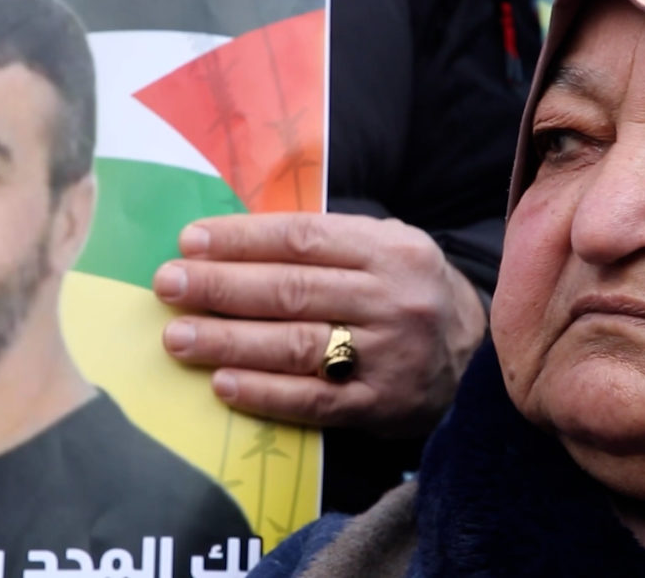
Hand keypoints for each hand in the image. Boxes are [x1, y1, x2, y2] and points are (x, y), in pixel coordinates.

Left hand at [151, 213, 487, 436]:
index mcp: (390, 249)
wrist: (476, 356)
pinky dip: (265, 393)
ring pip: (298, 345)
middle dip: (222, 286)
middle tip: (168, 284)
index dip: (243, 239)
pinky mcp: (381, 406)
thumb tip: (232, 241)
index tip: (190, 241)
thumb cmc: (407, 291)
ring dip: (230, 340)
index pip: (304, 238)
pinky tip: (223, 384)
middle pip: (294, 290)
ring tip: (178, 336)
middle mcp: (393, 299)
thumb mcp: (386, 247)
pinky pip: (314, 401)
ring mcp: (390, 356)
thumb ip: (326, 243)